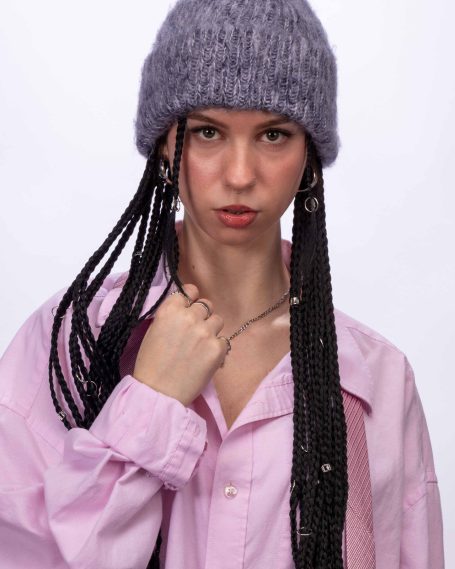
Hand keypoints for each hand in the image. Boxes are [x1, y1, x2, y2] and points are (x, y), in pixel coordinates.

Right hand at [133, 284, 227, 405]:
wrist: (158, 392)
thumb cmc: (151, 364)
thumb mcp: (155, 330)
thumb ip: (172, 315)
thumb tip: (187, 308)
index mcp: (170, 309)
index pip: (190, 290)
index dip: (191, 300)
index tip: (189, 309)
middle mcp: (189, 316)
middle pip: (206, 305)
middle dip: (201, 316)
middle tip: (194, 333)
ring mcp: (205, 331)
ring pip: (218, 320)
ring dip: (211, 330)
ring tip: (201, 347)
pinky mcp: (217, 348)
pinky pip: (224, 340)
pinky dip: (217, 348)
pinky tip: (205, 359)